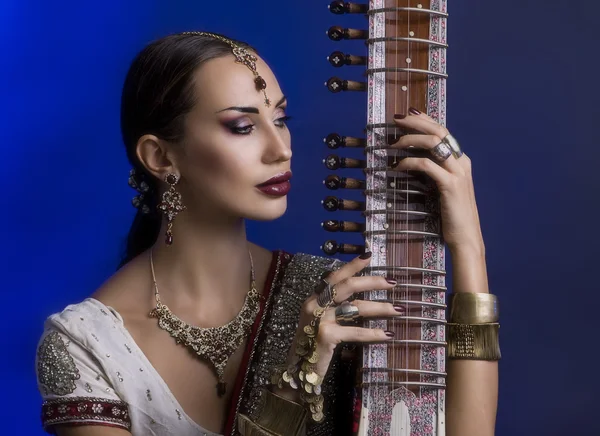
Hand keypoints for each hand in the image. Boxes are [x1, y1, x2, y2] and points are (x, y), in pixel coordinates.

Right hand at [277, 253, 401, 395]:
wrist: (298, 371)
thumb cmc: (312, 346)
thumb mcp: (319, 321)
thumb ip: (333, 308)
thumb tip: (359, 298)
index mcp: (314, 298)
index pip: (334, 276)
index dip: (352, 265)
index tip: (369, 255)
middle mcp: (315, 304)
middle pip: (348, 286)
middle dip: (372, 281)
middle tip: (393, 282)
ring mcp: (319, 319)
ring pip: (356, 307)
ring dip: (380, 307)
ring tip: (398, 309)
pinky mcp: (326, 335)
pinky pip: (355, 331)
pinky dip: (373, 333)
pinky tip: (388, 334)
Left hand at [391, 108, 483, 253]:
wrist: (466, 237)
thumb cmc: (452, 216)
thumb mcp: (442, 188)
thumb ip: (434, 172)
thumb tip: (414, 159)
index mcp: (461, 161)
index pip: (443, 131)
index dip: (425, 120)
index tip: (408, 114)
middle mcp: (462, 162)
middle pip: (438, 131)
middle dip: (416, 122)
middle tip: (396, 119)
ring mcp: (458, 172)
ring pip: (433, 143)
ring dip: (410, 139)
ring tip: (392, 143)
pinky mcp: (450, 185)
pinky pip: (426, 165)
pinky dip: (409, 161)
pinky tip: (397, 166)